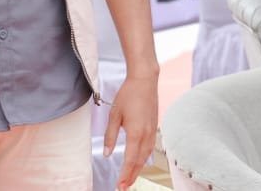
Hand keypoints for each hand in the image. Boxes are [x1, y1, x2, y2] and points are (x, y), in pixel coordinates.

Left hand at [104, 72, 158, 189]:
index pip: (130, 160)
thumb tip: (106, 153)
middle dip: (132, 175)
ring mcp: (152, 130)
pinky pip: (150, 147)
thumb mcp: (114, 115)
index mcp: (135, 132)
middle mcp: (146, 134)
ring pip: (146, 155)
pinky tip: (139, 161)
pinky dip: (144, 157)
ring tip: (130, 178)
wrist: (145, 80)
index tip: (119, 185)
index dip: (125, 174)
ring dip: (138, 168)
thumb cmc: (128, 94)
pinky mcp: (154, 126)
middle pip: (140, 161)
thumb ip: (110, 136)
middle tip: (124, 187)